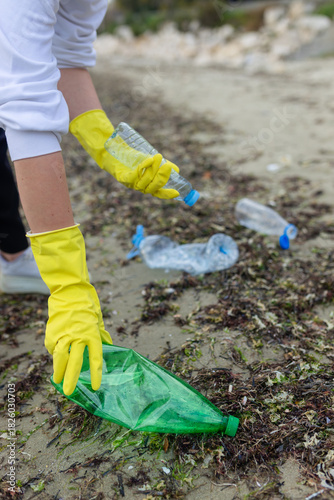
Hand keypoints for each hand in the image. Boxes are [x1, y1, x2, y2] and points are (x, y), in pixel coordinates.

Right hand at [28, 225, 111, 394]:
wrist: (70, 290)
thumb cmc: (88, 304)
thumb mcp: (99, 320)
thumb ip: (101, 335)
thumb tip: (108, 347)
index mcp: (92, 334)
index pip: (95, 359)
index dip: (96, 374)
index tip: (95, 387)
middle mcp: (78, 337)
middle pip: (75, 362)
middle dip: (72, 379)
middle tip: (69, 393)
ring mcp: (64, 334)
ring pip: (60, 358)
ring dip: (59, 371)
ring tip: (58, 381)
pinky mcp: (52, 332)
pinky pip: (53, 347)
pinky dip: (54, 353)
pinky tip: (56, 357)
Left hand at [70, 110, 179, 198]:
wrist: (113, 152)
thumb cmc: (132, 158)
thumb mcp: (150, 161)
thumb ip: (161, 166)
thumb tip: (176, 170)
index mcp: (147, 185)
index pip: (158, 193)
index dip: (167, 194)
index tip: (176, 192)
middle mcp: (139, 187)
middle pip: (152, 188)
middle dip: (162, 178)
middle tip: (168, 167)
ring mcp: (130, 183)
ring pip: (144, 181)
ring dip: (153, 169)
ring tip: (159, 157)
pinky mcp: (122, 178)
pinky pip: (134, 176)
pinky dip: (142, 168)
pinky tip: (149, 160)